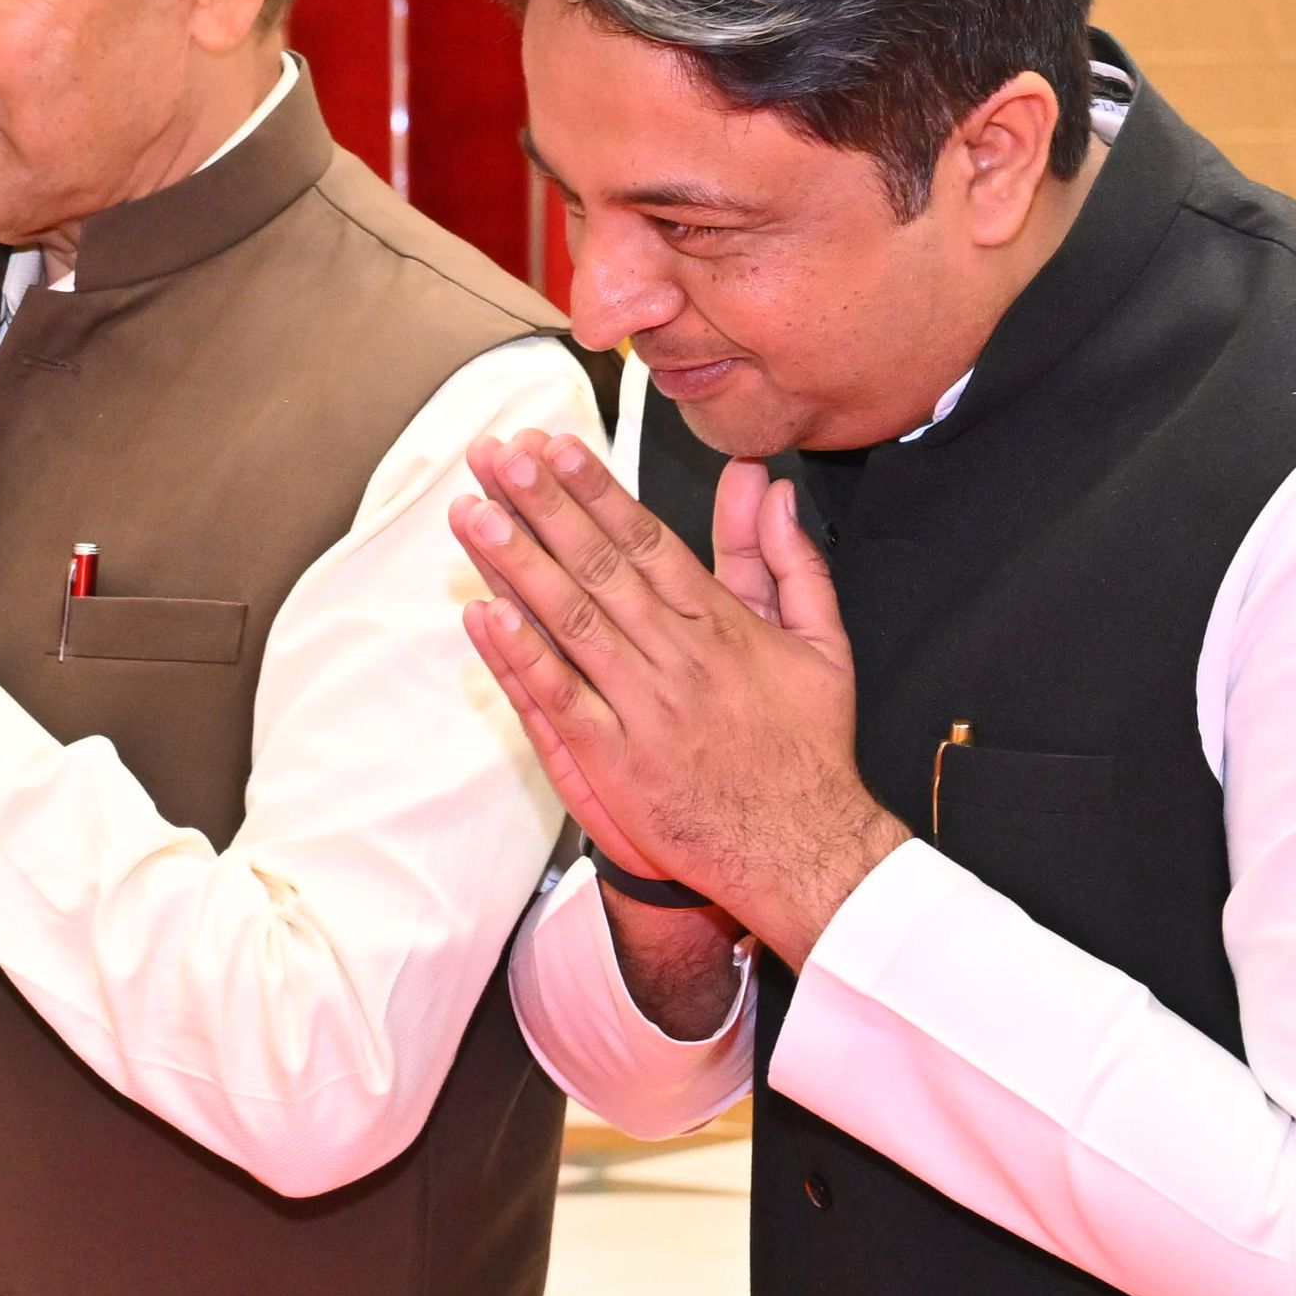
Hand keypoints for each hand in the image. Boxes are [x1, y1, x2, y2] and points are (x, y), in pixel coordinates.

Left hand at [449, 431, 906, 965]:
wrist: (803, 849)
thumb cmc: (809, 748)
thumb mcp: (822, 643)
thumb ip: (789, 560)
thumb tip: (769, 487)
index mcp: (722, 624)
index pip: (646, 540)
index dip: (595, 490)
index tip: (554, 446)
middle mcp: (678, 656)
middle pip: (598, 566)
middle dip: (542, 506)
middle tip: (495, 457)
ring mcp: (642, 708)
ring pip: (570, 621)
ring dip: (517, 565)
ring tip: (472, 514)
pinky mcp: (616, 760)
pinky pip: (559, 698)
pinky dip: (521, 656)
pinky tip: (484, 614)